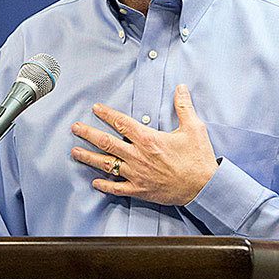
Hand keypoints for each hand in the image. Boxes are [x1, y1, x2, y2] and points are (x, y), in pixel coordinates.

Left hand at [71, 85, 216, 205]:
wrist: (204, 187)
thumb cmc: (198, 158)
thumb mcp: (194, 128)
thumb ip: (183, 107)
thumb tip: (181, 88)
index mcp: (148, 139)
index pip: (122, 123)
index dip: (106, 114)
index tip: (95, 108)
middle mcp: (138, 156)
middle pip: (107, 142)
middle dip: (88, 134)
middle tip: (75, 128)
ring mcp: (137, 174)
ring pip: (107, 164)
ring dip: (89, 157)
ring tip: (74, 152)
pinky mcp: (139, 190)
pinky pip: (117, 188)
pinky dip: (104, 185)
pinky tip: (94, 182)